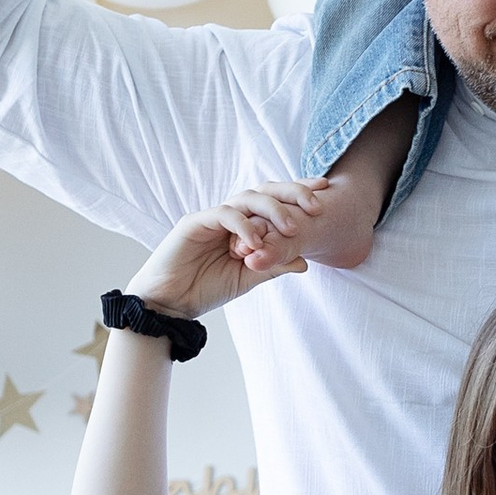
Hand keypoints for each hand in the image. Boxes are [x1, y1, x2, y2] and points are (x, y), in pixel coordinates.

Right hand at [123, 205, 311, 320]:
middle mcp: (230, 215)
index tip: (324, 193)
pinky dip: (243, 226)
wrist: (170, 304)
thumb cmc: (205, 289)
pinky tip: (256, 242)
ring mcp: (213, 216)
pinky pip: (225, 215)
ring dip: (272, 210)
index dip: (298, 193)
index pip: (274, 201)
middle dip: (292, 192)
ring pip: (247, 198)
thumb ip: (273, 266)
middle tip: (315, 206)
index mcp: (244, 226)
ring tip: (290, 228)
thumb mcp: (248, 279)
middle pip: (264, 191)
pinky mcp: (195, 223)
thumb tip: (305, 262)